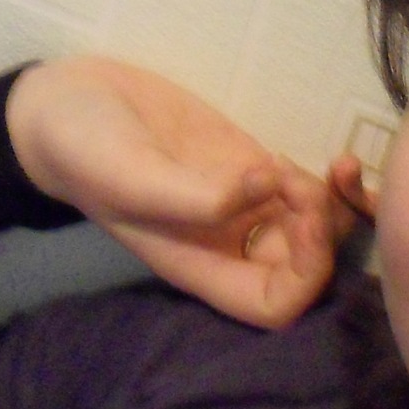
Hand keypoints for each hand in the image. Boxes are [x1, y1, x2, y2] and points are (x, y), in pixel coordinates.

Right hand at [5, 57, 373, 328]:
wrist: (68, 102)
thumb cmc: (83, 148)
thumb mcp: (127, 173)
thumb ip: (193, 195)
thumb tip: (267, 186)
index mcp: (200, 264)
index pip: (275, 306)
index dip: (305, 274)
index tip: (300, 218)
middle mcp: (228, 244)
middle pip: (307, 270)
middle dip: (328, 235)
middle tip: (308, 184)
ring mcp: (244, 205)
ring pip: (318, 231)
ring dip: (340, 209)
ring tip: (333, 166)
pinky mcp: (251, 167)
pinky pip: (310, 193)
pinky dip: (333, 184)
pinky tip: (331, 158)